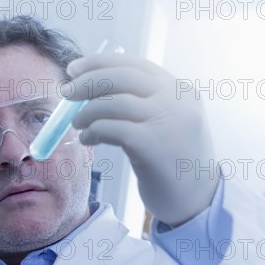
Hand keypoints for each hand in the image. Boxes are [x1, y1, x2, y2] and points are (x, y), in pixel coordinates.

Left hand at [66, 52, 218, 226]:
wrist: (198, 201)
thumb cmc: (175, 162)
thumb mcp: (169, 122)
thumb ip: (144, 102)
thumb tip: (93, 87)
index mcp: (180, 89)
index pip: (134, 64)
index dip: (98, 63)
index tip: (75, 69)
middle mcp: (177, 100)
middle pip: (121, 77)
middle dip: (86, 82)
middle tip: (66, 93)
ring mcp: (167, 122)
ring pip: (114, 103)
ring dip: (87, 112)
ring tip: (77, 124)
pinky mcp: (153, 146)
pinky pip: (112, 129)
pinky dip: (93, 131)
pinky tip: (87, 139)